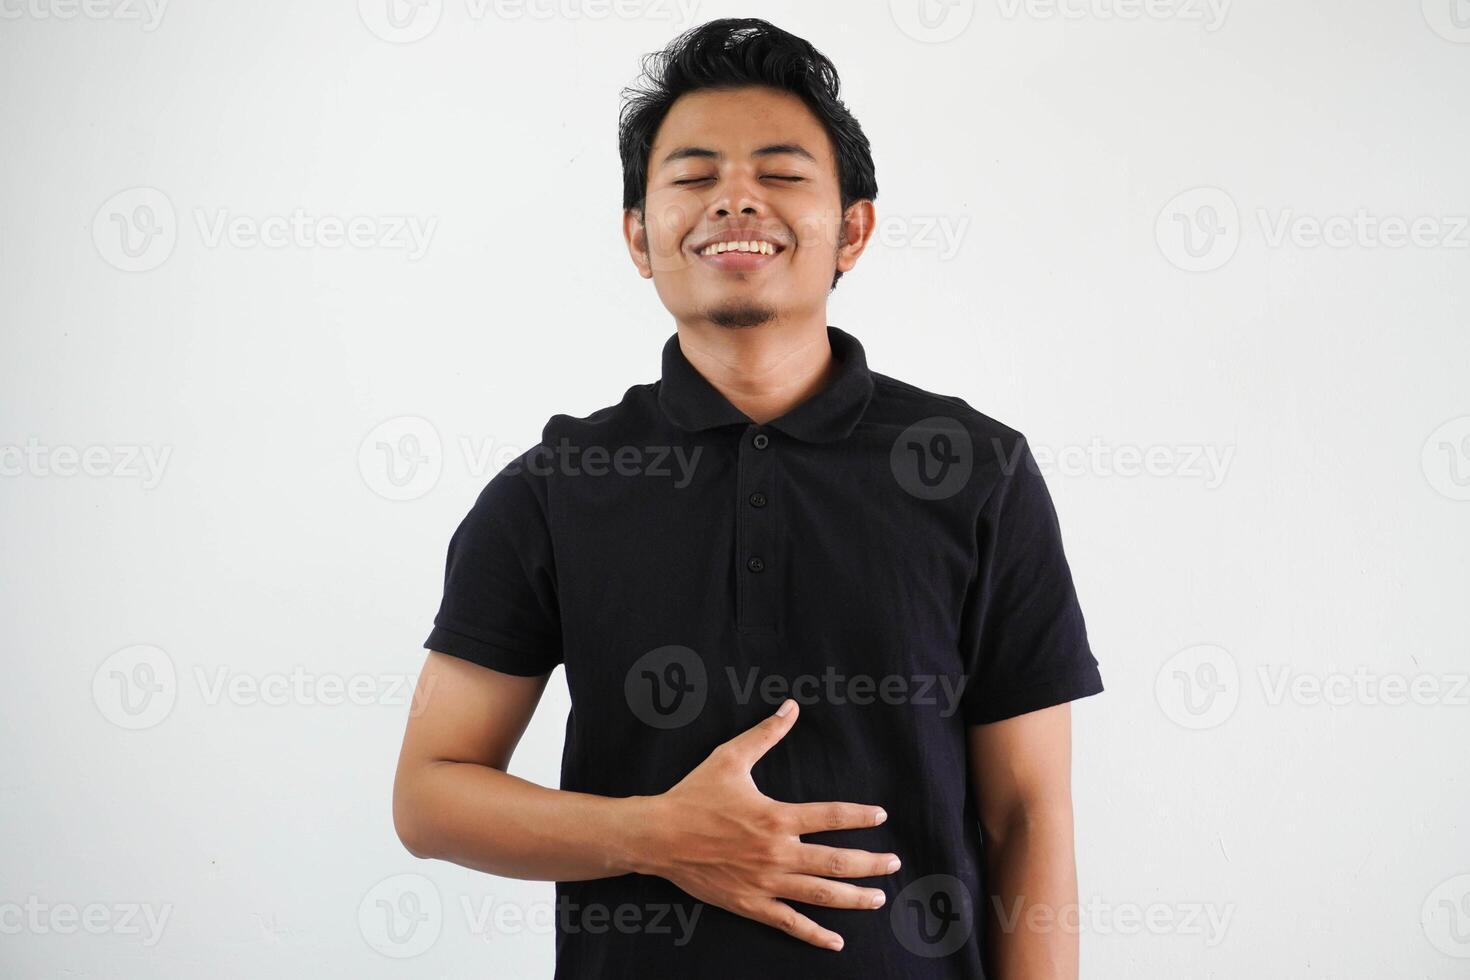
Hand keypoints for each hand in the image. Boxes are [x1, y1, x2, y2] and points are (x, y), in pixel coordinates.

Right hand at [631, 698, 900, 950]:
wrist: (658, 835)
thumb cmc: (694, 795)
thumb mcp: (730, 757)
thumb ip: (765, 734)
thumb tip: (790, 707)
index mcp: (776, 817)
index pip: (831, 816)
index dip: (860, 817)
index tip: (880, 816)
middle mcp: (778, 853)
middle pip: (837, 862)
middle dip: (871, 863)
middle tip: (894, 862)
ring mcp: (766, 882)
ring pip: (821, 894)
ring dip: (855, 898)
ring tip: (879, 898)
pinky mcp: (751, 904)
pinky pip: (789, 923)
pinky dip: (814, 935)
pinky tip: (836, 942)